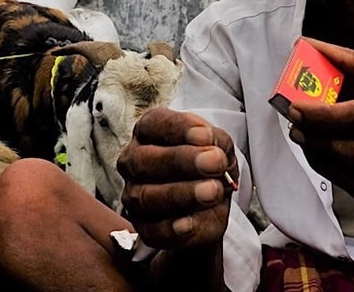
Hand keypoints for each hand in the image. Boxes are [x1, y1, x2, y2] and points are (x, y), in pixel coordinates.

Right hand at [117, 107, 237, 249]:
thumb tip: (211, 147)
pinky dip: (172, 228)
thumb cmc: (209, 165)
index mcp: (149, 132)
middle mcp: (134, 161)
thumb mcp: (219, 146)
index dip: (179, 129)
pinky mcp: (144, 227)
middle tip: (213, 163)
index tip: (206, 136)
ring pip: (146, 197)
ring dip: (182, 194)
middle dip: (181, 161)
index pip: (154, 124)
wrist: (212, 204)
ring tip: (212, 191)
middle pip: (144, 159)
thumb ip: (216, 142)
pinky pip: (152, 230)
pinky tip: (190, 223)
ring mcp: (134, 195)